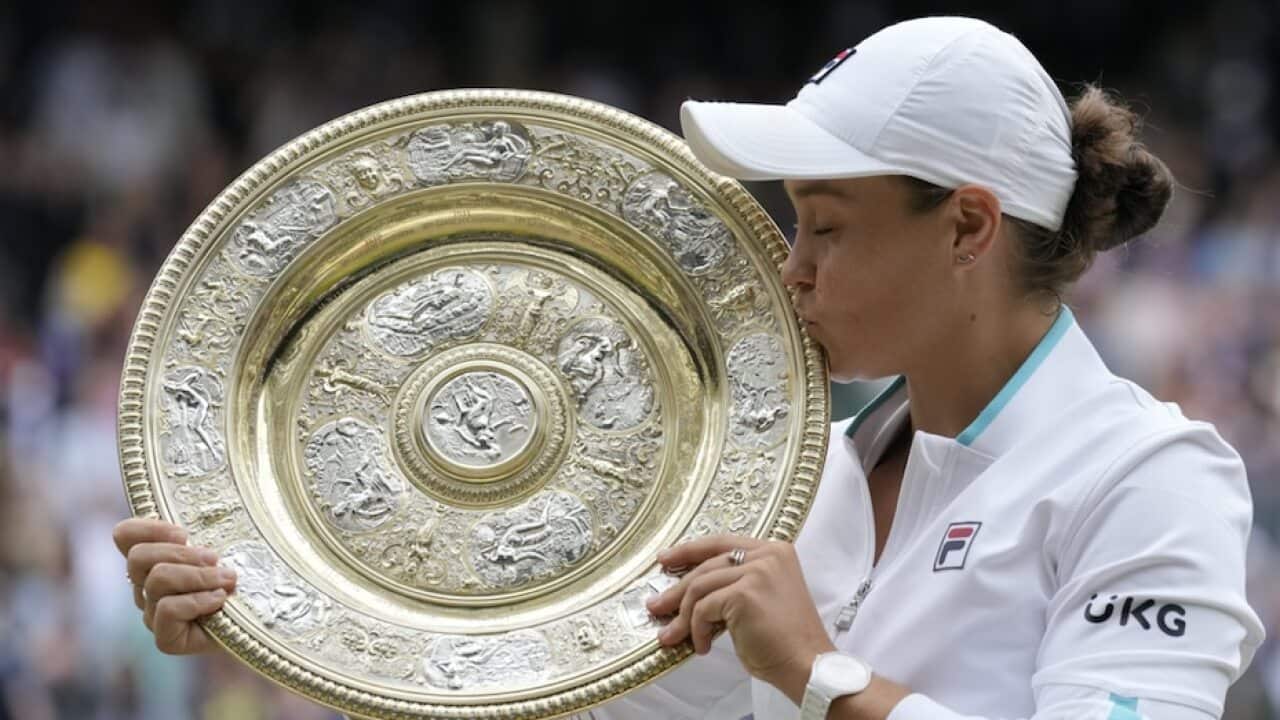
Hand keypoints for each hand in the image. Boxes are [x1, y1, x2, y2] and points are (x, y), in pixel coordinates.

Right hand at [112, 518, 235, 654]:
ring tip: (227, 579)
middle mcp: (146, 587)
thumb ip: (210, 528)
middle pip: (138, 557)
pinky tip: (221, 600)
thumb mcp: (230, 544)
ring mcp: (153, 614)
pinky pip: (166, 610)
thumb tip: (204, 509)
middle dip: (181, 553)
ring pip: (157, 581)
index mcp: (155, 560)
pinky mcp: (166, 639)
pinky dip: (198, 601)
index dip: (148, 528)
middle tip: (214, 558)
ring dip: (199, 576)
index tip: (185, 533)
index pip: (124, 535)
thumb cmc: (247, 577)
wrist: (264, 621)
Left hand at [645, 534, 834, 698]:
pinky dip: (696, 630)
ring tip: (673, 635)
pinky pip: (703, 609)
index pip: (721, 543)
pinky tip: (702, 646)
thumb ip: (733, 584)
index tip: (667, 559)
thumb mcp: (760, 599)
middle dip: (677, 588)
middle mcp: (768, 555)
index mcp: (774, 551)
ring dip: (683, 616)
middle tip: (657, 605)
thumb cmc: (785, 641)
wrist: (808, 665)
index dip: (690, 550)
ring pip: (700, 586)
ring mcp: (757, 571)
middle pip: (706, 564)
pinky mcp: (745, 593)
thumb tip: (689, 591)